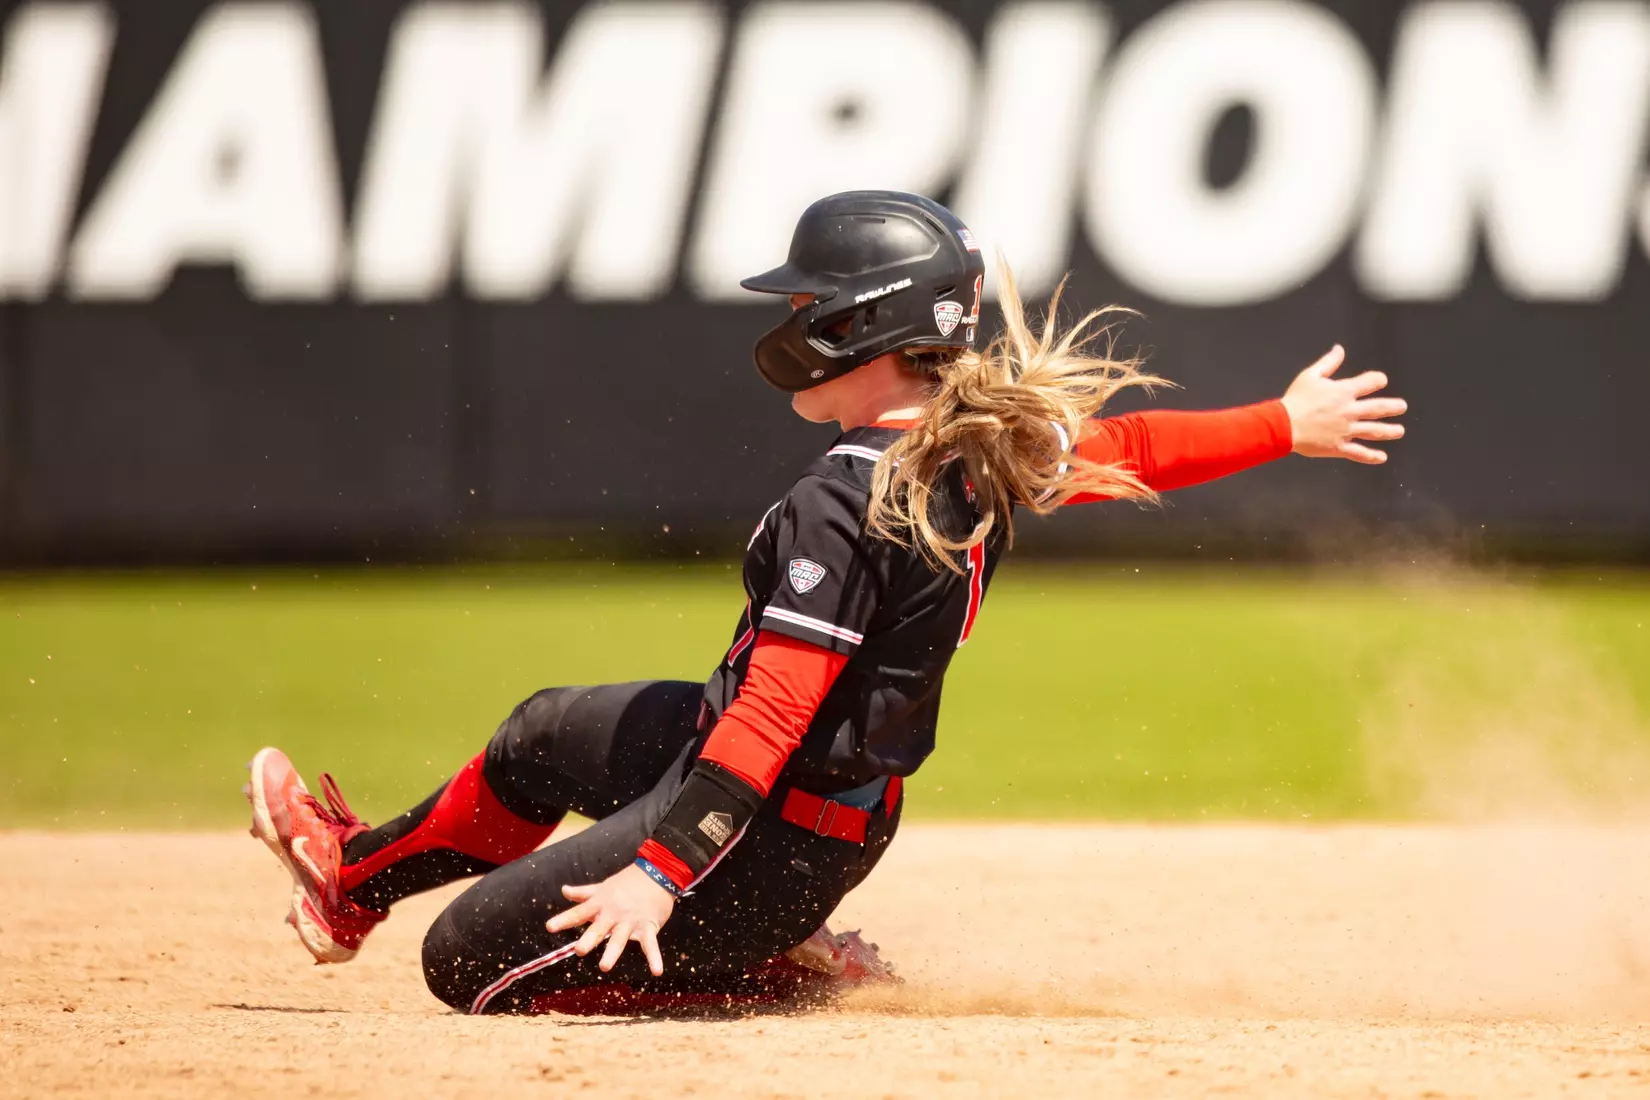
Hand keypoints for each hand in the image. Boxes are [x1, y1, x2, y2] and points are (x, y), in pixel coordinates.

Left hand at [546, 863, 675, 975]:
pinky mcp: (648, 926)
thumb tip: (563, 890)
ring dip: (613, 952)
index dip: (564, 920)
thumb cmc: (627, 881)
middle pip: (599, 929)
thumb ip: (583, 893)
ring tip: (604, 967)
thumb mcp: (603, 887)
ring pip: (620, 939)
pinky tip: (656, 971)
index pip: (579, 913)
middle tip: (579, 950)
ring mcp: (630, 921)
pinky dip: (654, 957)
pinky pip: (650, 944)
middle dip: (589, 939)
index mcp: (600, 904)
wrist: (657, 873)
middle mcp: (613, 914)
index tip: (549, 927)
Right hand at [1279, 345, 1406, 463]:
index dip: (1377, 380)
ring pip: (1374, 431)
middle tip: (1402, 407)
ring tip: (1400, 431)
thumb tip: (1340, 349)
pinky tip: (1382, 457)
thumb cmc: (1296, 399)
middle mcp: (1350, 411)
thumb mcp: (1310, 375)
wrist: (1284, 425)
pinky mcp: (1339, 446)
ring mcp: (1346, 430)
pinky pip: (1358, 452)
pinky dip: (1371, 456)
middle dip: (1393, 407)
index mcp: (1344, 392)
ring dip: (1389, 431)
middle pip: (1378, 408)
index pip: (1370, 382)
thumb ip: (1328, 362)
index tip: (1381, 381)